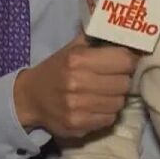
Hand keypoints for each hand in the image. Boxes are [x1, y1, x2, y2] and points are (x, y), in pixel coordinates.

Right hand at [15, 36, 137, 137]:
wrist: (29, 98)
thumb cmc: (56, 69)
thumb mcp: (72, 48)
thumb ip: (97, 39)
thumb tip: (126, 32)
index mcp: (78, 59)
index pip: (124, 60)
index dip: (130, 61)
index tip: (127, 62)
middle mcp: (77, 83)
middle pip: (124, 83)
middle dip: (123, 80)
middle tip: (115, 78)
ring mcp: (77, 107)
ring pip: (119, 103)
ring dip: (116, 98)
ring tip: (104, 93)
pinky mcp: (78, 125)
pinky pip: (109, 119)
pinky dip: (107, 113)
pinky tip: (96, 106)